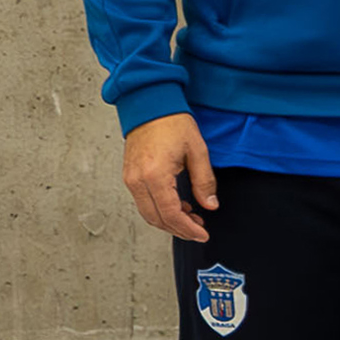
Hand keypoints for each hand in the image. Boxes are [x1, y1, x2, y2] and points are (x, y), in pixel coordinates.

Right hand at [122, 112, 219, 239]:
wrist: (150, 105)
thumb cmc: (172, 123)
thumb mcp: (197, 151)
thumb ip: (204, 181)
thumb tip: (210, 204)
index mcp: (154, 175)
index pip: (170, 213)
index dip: (187, 228)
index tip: (202, 234)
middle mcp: (137, 180)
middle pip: (156, 218)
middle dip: (178, 229)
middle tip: (199, 230)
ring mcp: (130, 179)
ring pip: (148, 213)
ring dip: (169, 221)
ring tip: (192, 218)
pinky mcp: (129, 176)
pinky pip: (144, 201)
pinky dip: (160, 209)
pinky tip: (178, 205)